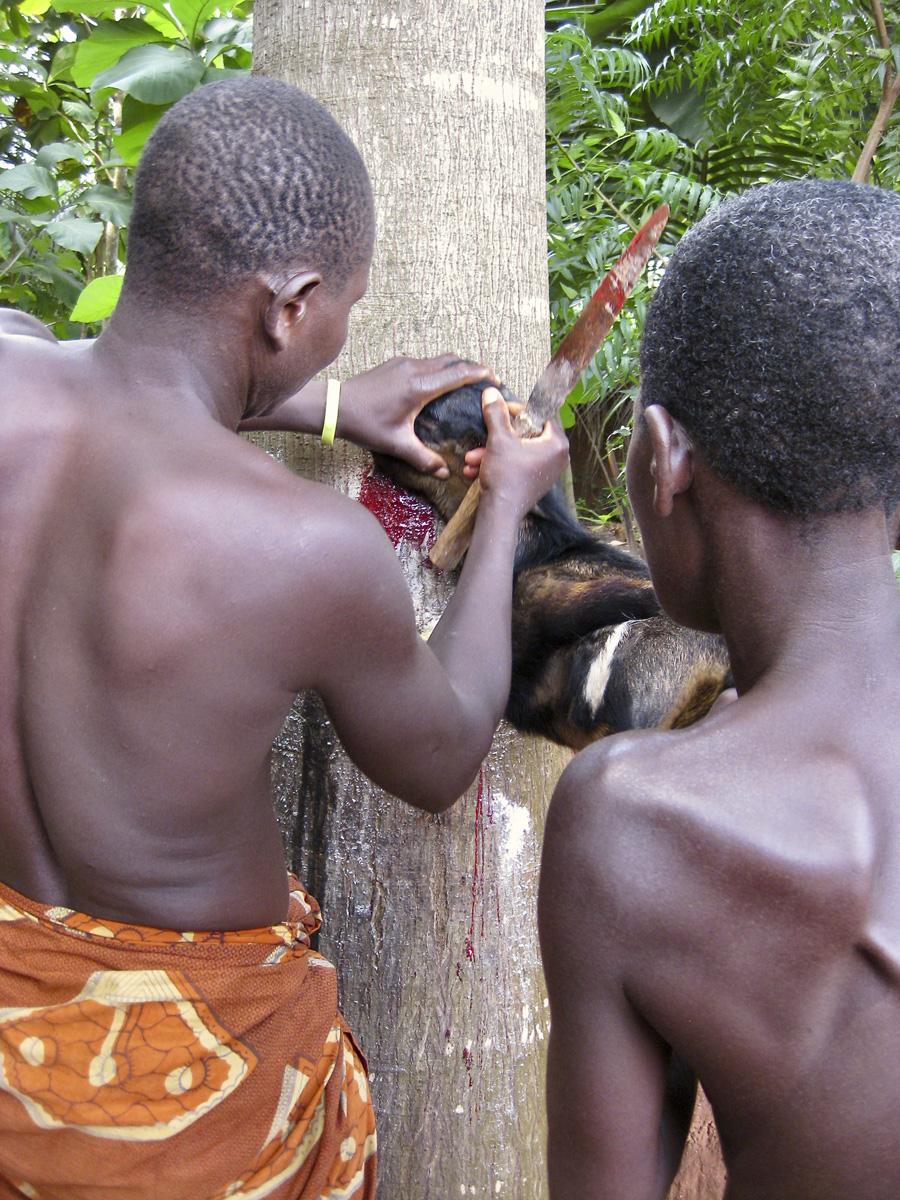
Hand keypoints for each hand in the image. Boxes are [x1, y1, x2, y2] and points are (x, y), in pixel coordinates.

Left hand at [338, 355, 498, 475]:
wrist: (335, 406)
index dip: (480, 373)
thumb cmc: (365, 424)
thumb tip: (443, 473)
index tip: (495, 379)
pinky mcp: (395, 364)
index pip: (458, 373)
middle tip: (484, 382)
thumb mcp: (396, 444)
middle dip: (471, 368)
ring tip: (464, 384)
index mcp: (419, 386)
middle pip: (452, 360)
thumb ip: (423, 458)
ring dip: (454, 367)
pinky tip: (437, 386)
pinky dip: (438, 369)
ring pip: (438, 359)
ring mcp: (403, 363)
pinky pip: (424, 362)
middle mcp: (414, 369)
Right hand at [476, 388, 568, 521]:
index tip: (500, 410)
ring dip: (491, 452)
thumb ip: (496, 413)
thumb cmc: (505, 476)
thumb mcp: (498, 439)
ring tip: (472, 459)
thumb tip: (491, 392)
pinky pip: (516, 464)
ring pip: (516, 451)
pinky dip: (497, 464)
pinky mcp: (535, 481)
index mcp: (557, 443)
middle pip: (525, 434)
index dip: (517, 410)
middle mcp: (558, 457)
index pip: (540, 415)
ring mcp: (547, 471)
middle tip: (483, 437)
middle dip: (497, 437)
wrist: (500, 514)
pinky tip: (476, 469)